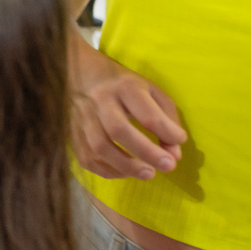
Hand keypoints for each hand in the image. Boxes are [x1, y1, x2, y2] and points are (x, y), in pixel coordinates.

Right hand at [71, 49, 185, 180]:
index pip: (147, 114)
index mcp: (125, 87)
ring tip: (148, 174)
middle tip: (167, 166)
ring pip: (99, 147)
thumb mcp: (152, 92)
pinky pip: (87, 158)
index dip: (167, 133)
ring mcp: (82, 117)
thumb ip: (167, 121)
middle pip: (118, 130)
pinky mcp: (72, 132)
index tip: (178, 143)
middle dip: (146, 152)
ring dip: (126, 166)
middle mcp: (100, 101)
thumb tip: (174, 154)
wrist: (83, 75)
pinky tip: (124, 171)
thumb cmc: (124, 86)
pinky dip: (107, 170)